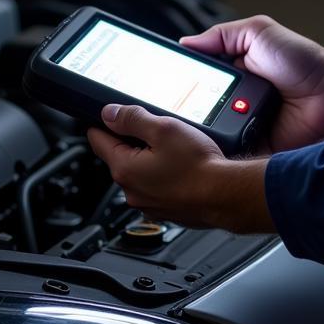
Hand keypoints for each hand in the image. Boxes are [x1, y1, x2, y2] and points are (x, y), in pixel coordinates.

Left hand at [87, 103, 269, 230]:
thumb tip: (109, 113)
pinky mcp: (166, 210)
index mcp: (124, 169)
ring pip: (139, 172)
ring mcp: (148, 204)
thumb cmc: (198, 166)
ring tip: (173, 148)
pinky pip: (156, 186)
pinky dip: (164, 175)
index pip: (97, 139)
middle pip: (118, 156)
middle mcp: (132, 191)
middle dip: (131, 140)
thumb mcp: (163, 128)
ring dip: (149, 158)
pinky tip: (182, 167)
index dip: (104, 123)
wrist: (227, 196)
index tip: (112, 115)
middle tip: (155, 129)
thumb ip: (132, 118)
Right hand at [180, 16, 323, 154]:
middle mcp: (237, 101)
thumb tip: (186, 42)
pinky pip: (232, 153)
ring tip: (188, 126)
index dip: (179, 81)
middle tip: (167, 109)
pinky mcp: (257, 149)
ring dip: (202, 129)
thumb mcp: (258, 32)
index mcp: (234, 74)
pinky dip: (222, 151)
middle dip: (184, 109)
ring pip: (211, 132)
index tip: (160, 83)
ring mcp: (246, 126)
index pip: (198, 79)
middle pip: (198, 108)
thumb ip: (222, 35)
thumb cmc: (304, 60)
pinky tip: (210, 146)